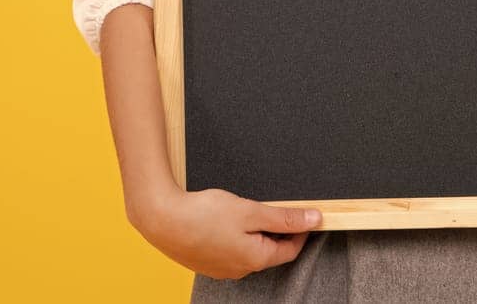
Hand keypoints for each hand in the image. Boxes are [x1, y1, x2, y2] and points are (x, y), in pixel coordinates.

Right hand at [138, 186, 322, 279]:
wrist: (161, 219)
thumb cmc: (203, 214)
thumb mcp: (251, 211)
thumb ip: (284, 217)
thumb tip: (315, 219)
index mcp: (255, 259)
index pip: (290, 249)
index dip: (300, 229)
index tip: (303, 212)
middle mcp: (240, 270)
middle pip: (270, 250)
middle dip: (276, 229)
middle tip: (271, 206)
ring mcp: (221, 269)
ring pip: (249, 250)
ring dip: (255, 232)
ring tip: (245, 210)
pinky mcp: (207, 262)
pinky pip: (231, 250)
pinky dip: (236, 236)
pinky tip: (225, 220)